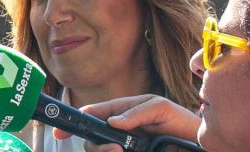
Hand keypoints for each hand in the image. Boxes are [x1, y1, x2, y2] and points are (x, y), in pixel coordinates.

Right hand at [53, 95, 199, 145]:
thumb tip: (113, 122)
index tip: (59, 131)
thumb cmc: (178, 121)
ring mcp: (123, 146)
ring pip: (99, 151)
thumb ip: (135, 112)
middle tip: (115, 149)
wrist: (195, 142)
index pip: (91, 114)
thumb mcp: (158, 108)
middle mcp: (118, 131)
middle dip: (95, 145)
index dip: (73, 120)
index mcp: (120, 113)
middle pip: (91, 139)